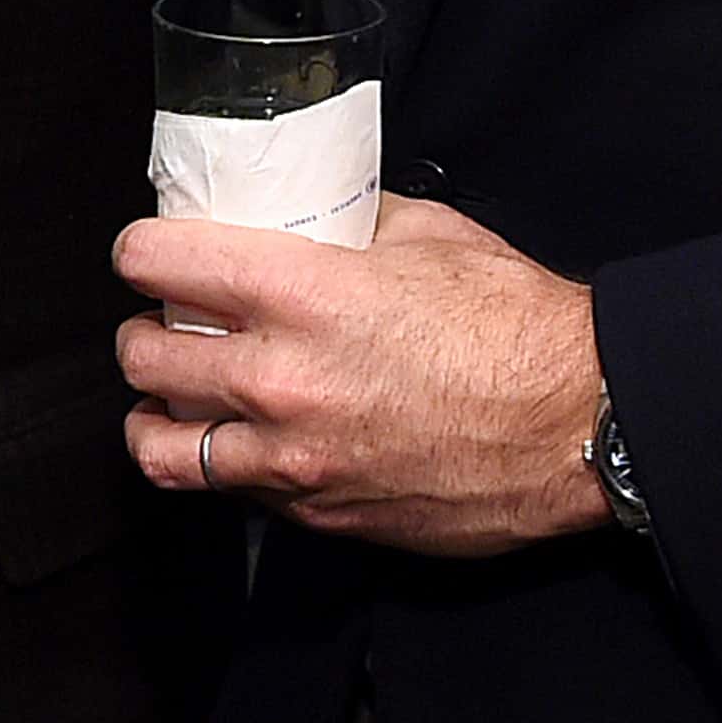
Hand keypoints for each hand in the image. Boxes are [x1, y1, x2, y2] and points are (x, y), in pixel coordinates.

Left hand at [115, 195, 607, 557]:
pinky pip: (233, 491)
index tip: (146, 253)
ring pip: (161, 445)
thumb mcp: (430, 236)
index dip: (140, 251)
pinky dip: (223, 464)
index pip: (160, 263)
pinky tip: (244, 441)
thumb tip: (318, 210)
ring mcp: (295, 457)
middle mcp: (282, 379)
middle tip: (162, 322)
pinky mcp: (320, 512)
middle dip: (143, 332)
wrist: (581, 426)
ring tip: (173, 397)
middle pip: (143, 356)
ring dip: (157, 413)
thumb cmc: (518, 331)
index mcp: (301, 294)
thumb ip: (353, 222)